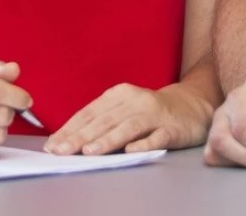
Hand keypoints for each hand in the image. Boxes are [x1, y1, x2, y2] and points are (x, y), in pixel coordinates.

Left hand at [45, 83, 212, 154]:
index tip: (53, 144)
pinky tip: (130, 151)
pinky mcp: (173, 129)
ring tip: (89, 151)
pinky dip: (143, 143)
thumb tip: (68, 139)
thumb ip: (100, 120)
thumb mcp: (123, 108)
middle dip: (81, 137)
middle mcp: (136, 101)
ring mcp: (155, 115)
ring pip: (128, 127)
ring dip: (107, 139)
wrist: (192, 104)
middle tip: (62, 151)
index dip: (70, 128)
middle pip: (105, 120)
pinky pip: (157, 137)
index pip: (90, 113)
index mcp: (119, 94)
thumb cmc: (149, 110)